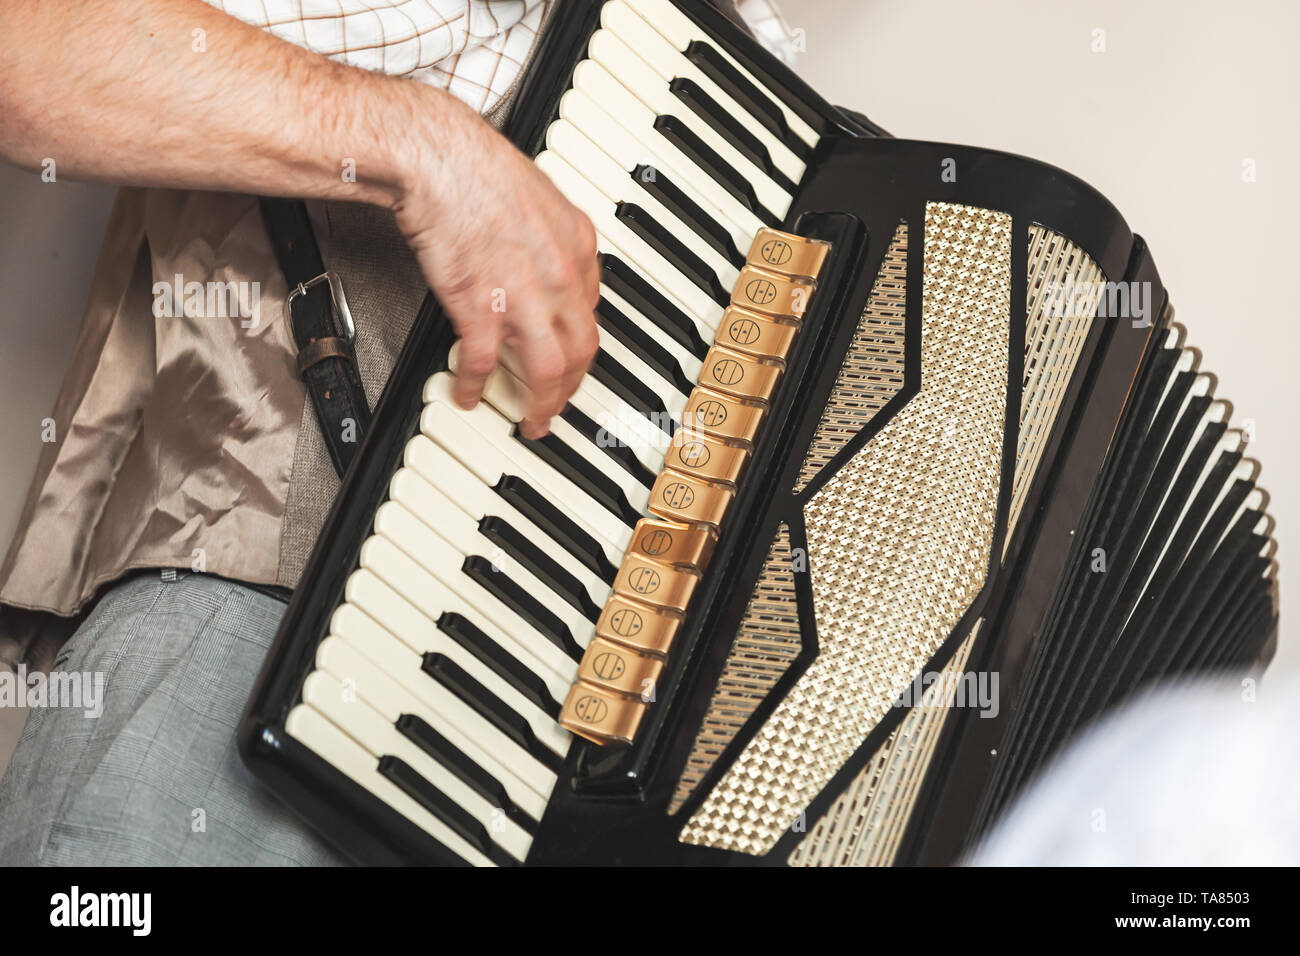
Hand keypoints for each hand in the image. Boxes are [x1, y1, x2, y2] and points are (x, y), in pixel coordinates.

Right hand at [393, 95, 599, 438]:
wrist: (438, 155)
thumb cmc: (476, 169)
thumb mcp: (539, 200)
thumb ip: (551, 241)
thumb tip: (549, 267)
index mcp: (577, 246)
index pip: (593, 312)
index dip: (582, 344)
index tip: (572, 360)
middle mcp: (560, 274)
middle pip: (582, 350)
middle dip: (573, 388)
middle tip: (560, 408)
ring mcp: (523, 293)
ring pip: (551, 368)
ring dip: (543, 403)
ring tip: (532, 422)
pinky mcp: (480, 304)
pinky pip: (484, 362)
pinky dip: (476, 386)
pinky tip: (468, 395)